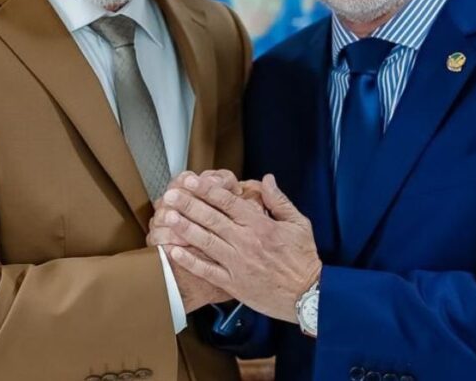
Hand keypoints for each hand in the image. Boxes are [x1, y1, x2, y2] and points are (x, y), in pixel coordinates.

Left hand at [158, 174, 321, 323]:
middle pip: (212, 219)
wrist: (309, 295)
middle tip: (170, 194)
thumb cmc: (303, 259)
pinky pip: (207, 271)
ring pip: (206, 242)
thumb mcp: (298, 224)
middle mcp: (246, 242)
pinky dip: (190, 261)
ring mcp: (237, 264)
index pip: (228, 202)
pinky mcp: (233, 284)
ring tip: (166, 216)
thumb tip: (266, 179)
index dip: (207, 189)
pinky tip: (174, 251)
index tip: (190, 180)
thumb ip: (279, 201)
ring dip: (184, 228)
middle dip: (189, 204)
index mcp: (260, 225)